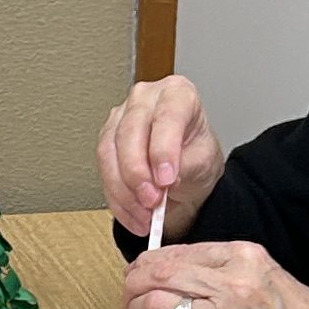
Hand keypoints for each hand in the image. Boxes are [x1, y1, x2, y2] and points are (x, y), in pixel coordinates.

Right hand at [97, 76, 224, 237]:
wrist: (185, 169)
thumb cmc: (196, 154)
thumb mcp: (205, 161)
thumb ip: (186, 166)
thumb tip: (165, 180)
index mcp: (177, 93)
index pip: (167, 116)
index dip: (163, 149)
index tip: (166, 179)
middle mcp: (145, 99)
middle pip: (130, 131)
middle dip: (137, 172)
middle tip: (152, 200)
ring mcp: (121, 118)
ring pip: (109, 152)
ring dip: (125, 191)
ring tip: (145, 215)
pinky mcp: (106, 141)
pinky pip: (103, 172)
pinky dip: (117, 200)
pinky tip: (133, 215)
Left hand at [121, 235, 308, 308]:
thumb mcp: (268, 273)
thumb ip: (226, 267)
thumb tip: (179, 268)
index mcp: (244, 257)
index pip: (179, 251)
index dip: (152, 261)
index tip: (145, 269)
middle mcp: (231, 284)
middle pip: (159, 273)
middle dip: (135, 282)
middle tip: (130, 291)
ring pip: (153, 303)